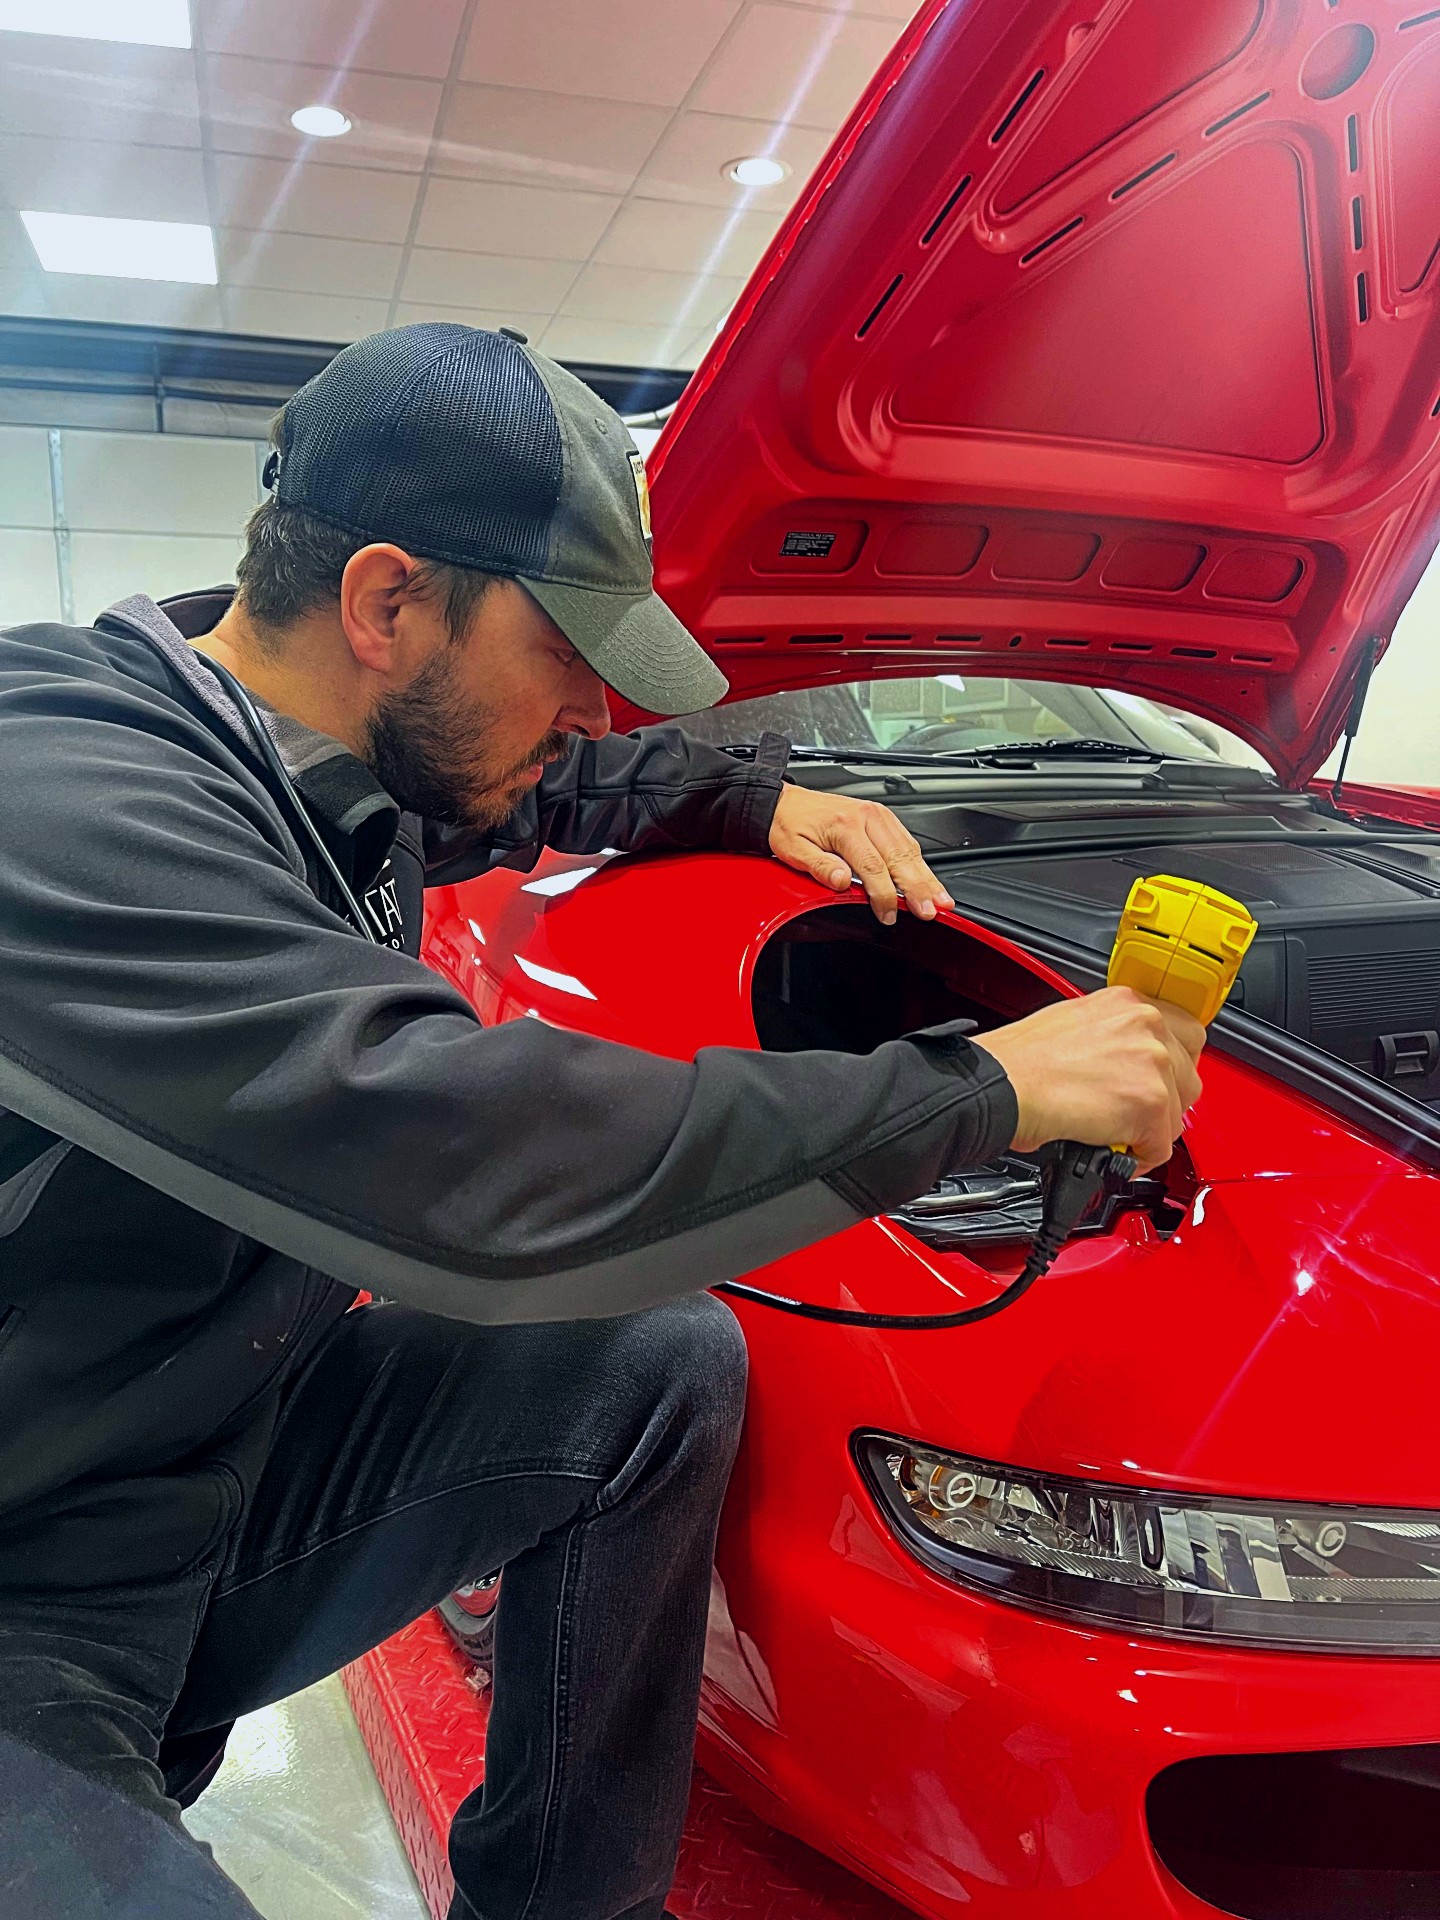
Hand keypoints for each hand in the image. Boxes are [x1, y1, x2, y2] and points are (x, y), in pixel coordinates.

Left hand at [768, 786, 952, 924]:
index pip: (873, 866)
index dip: (884, 894)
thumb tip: (843, 882)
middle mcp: (867, 817)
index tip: (888, 914)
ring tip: (941, 900)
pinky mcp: (883, 818)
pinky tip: (928, 879)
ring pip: (909, 850)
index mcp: (846, 825)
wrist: (783, 802)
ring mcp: (878, 815)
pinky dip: (920, 863)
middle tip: (931, 910)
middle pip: (900, 858)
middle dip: (918, 888)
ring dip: (926, 877)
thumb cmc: (788, 824)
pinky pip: (907, 842)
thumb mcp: (793, 850)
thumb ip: (820, 867)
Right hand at [971, 987, 1206, 1172]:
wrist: (1000, 1083)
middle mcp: (1146, 1025)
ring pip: (1177, 1113)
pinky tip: (1110, 1149)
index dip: (1170, 1065)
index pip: (1182, 1033)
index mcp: (1127, 1002)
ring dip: (1150, 1130)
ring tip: (1117, 1134)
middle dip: (1166, 1099)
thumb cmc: (1018, 1060)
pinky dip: (1137, 1158)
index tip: (1156, 1081)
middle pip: (1189, 1073)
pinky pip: (1160, 1147)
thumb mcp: (1073, 1024)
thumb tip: (1123, 1065)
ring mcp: (1153, 1062)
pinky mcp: (1150, 1103)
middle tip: (1136, 1113)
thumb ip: (1112, 1038)